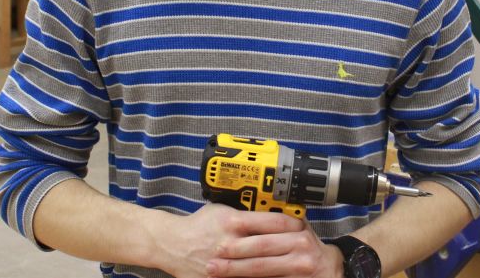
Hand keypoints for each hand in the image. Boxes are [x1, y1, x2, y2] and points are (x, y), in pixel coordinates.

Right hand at [161, 204, 308, 277]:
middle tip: (308, 246)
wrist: (172, 244)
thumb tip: (270, 209)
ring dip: (280, 266)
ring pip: (259, 266)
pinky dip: (261, 277)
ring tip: (297, 265)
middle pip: (269, 244)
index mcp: (232, 221)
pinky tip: (274, 276)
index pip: (269, 221)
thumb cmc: (198, 225)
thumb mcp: (222, 209)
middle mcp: (230, 242)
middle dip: (290, 246)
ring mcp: (225, 264)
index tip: (301, 224)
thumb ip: (244, 211)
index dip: (289, 223)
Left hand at [207, 217, 343, 277]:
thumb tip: (250, 211)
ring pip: (262, 269)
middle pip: (261, 250)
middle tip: (213, 257)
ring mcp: (300, 268)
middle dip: (234, 254)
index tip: (222, 239)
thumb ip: (281, 222)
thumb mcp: (300, 230)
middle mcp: (300, 247)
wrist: (331, 271)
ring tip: (217, 271)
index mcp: (298, 230)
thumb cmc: (310, 250)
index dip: (243, 235)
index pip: (267, 229)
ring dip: (237, 271)